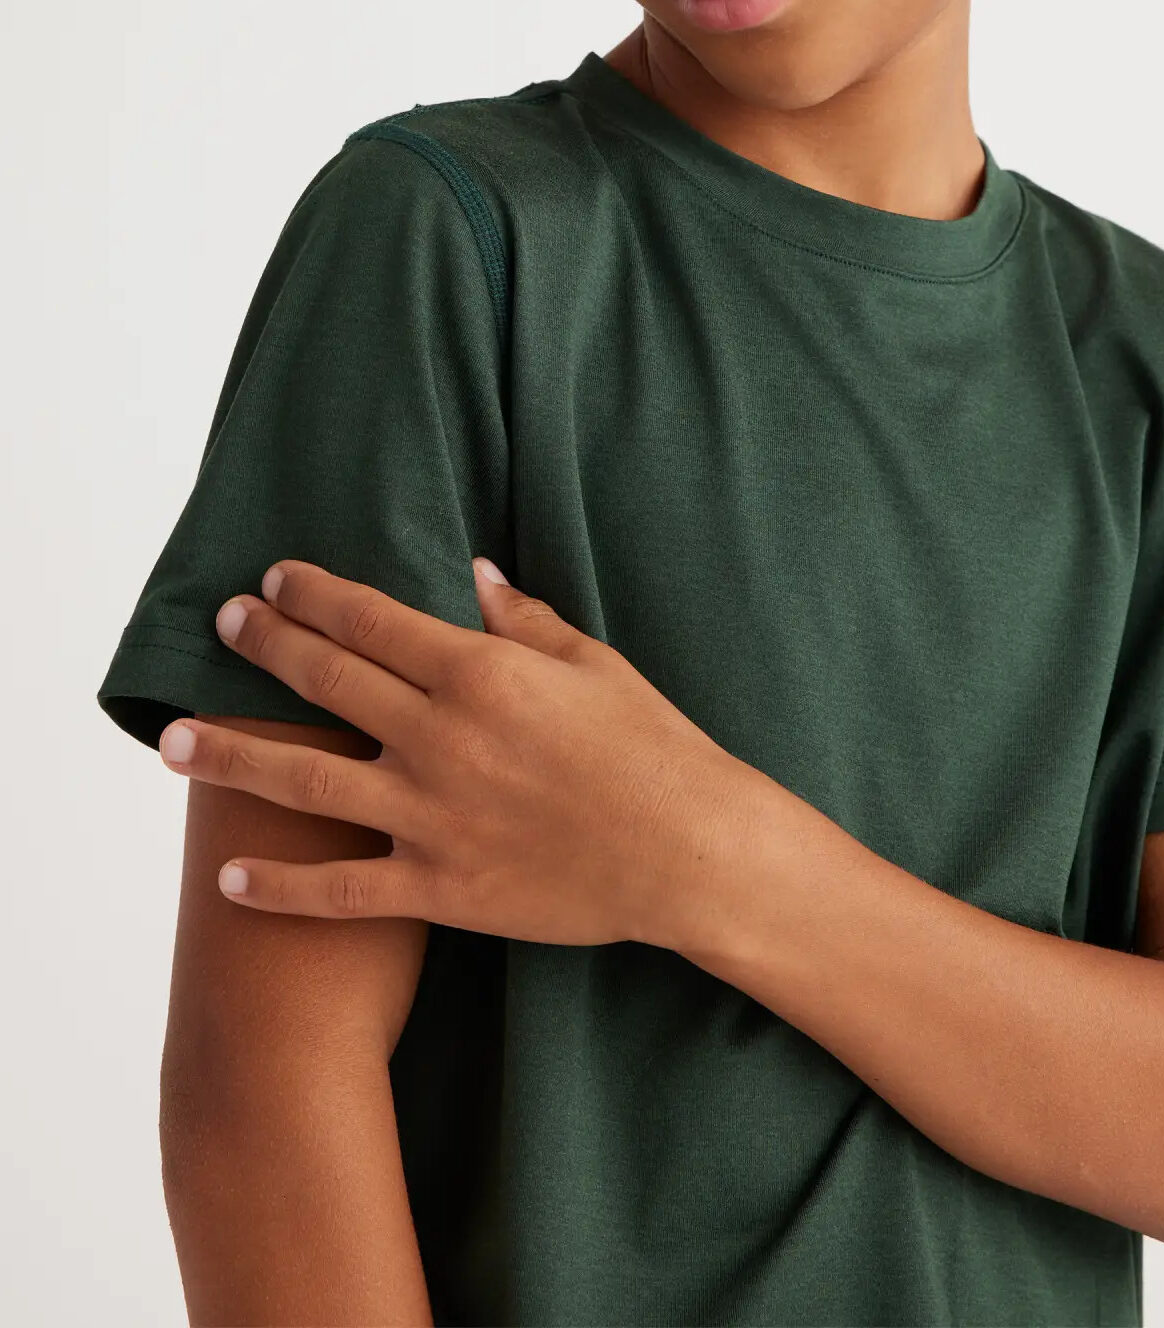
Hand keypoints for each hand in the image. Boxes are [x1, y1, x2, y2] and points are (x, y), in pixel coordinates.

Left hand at [156, 557, 744, 950]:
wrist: (689, 850)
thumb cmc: (653, 747)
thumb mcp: (593, 664)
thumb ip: (523, 619)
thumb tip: (472, 574)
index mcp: (478, 672)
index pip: (369, 618)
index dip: (312, 594)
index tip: (274, 579)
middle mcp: (440, 737)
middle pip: (325, 679)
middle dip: (263, 646)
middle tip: (221, 625)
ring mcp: (431, 815)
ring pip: (304, 779)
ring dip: (232, 756)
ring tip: (172, 742)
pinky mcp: (439, 887)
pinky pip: (340, 890)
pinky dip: (279, 888)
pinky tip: (230, 878)